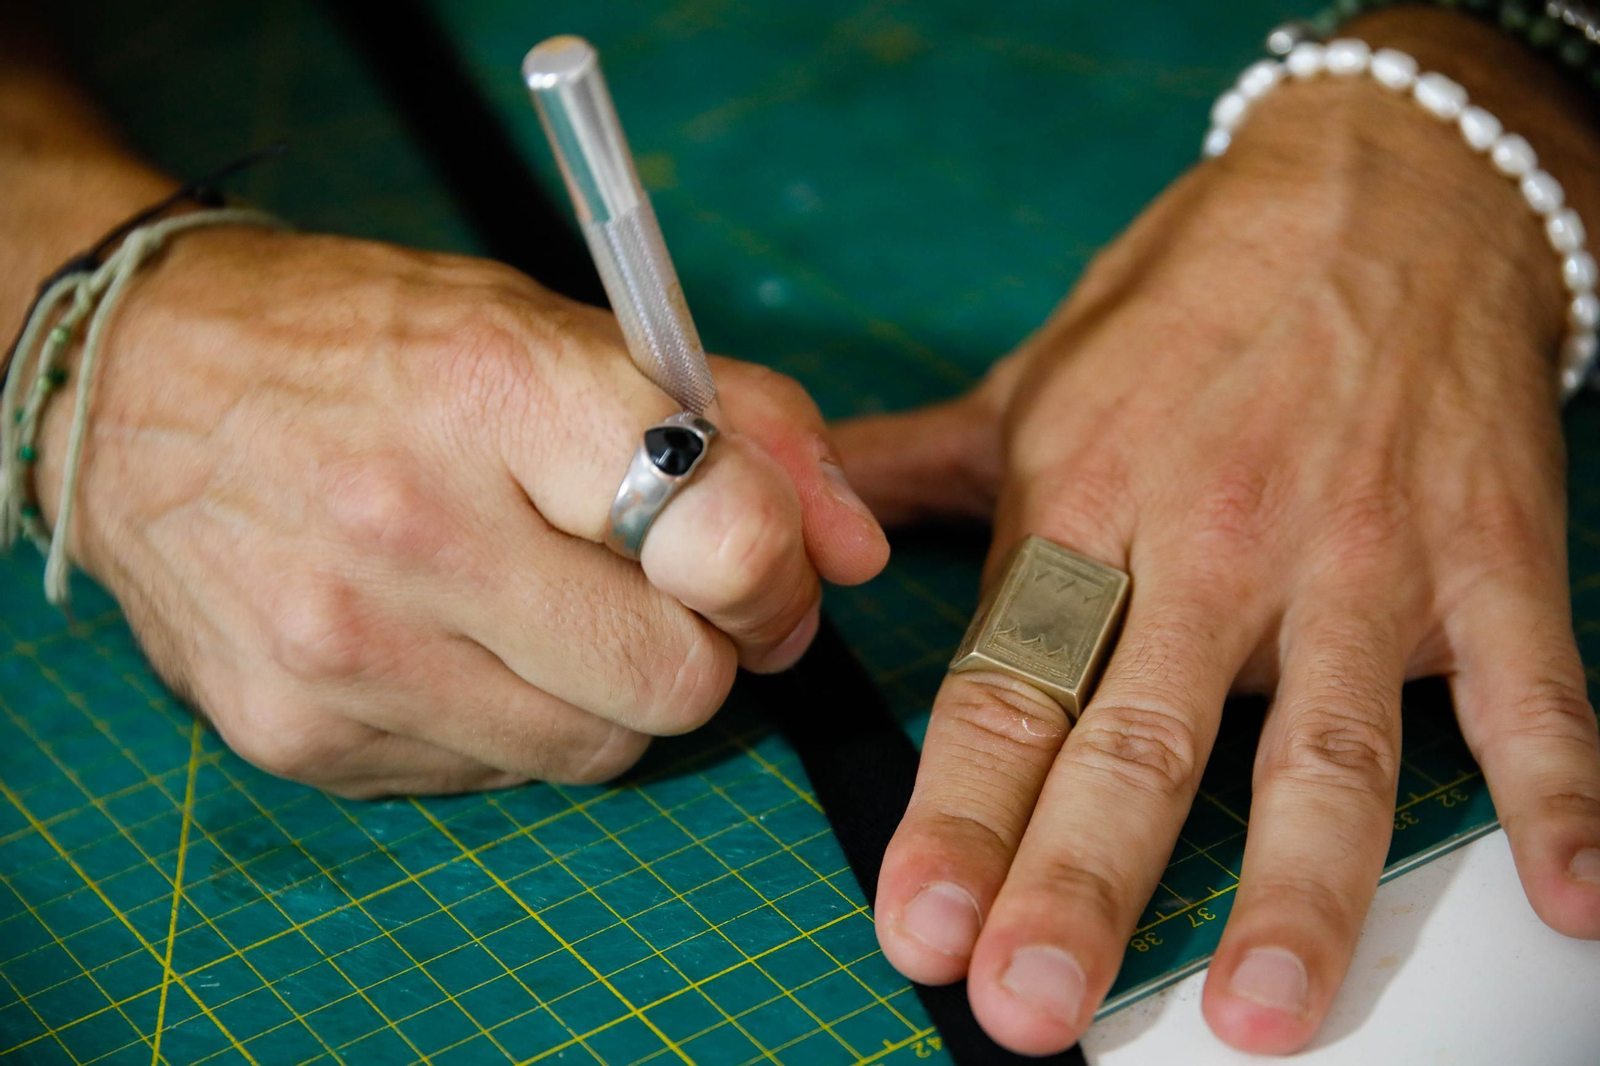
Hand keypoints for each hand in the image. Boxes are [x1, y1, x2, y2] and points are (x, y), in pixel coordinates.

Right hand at [28, 226, 887, 796]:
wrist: (141, 389)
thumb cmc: (376, 345)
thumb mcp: (564, 325)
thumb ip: (744, 422)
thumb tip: (860, 553)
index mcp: (498, 387)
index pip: (720, 534)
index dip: (775, 569)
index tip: (756, 565)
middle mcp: (412, 524)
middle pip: (678, 682)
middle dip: (699, 646)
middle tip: (653, 591)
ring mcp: (345, 647)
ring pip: (598, 748)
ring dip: (611, 691)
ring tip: (542, 604)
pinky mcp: (300, 735)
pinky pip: (496, 776)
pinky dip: (513, 720)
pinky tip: (455, 640)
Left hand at [837, 16, 1599, 1056]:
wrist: (1384, 188)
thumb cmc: (1195, 296)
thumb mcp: (1030, 379)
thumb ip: (908, 471)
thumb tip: (797, 525)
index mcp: (1085, 510)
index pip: (1007, 689)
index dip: (955, 815)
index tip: (916, 927)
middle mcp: (1209, 547)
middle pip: (1136, 739)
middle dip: (1079, 880)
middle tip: (1031, 1001)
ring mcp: (1356, 558)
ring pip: (1322, 746)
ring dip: (1294, 887)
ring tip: (1262, 1013)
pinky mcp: (1487, 557)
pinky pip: (1534, 692)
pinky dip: (1561, 796)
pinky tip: (1568, 902)